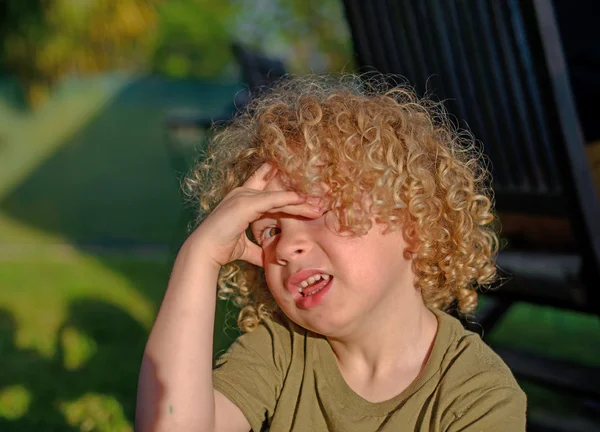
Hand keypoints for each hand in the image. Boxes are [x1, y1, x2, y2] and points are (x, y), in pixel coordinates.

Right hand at [189, 163, 322, 267]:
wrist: (204, 252)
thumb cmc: (221, 249)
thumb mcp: (246, 248)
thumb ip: (258, 250)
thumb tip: (268, 259)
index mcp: (243, 201)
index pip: (267, 190)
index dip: (284, 188)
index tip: (304, 192)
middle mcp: (243, 194)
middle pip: (278, 193)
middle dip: (300, 197)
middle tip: (320, 200)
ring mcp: (244, 197)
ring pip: (279, 197)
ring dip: (300, 201)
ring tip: (319, 205)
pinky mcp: (245, 203)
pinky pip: (272, 199)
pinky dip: (288, 199)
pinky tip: (303, 200)